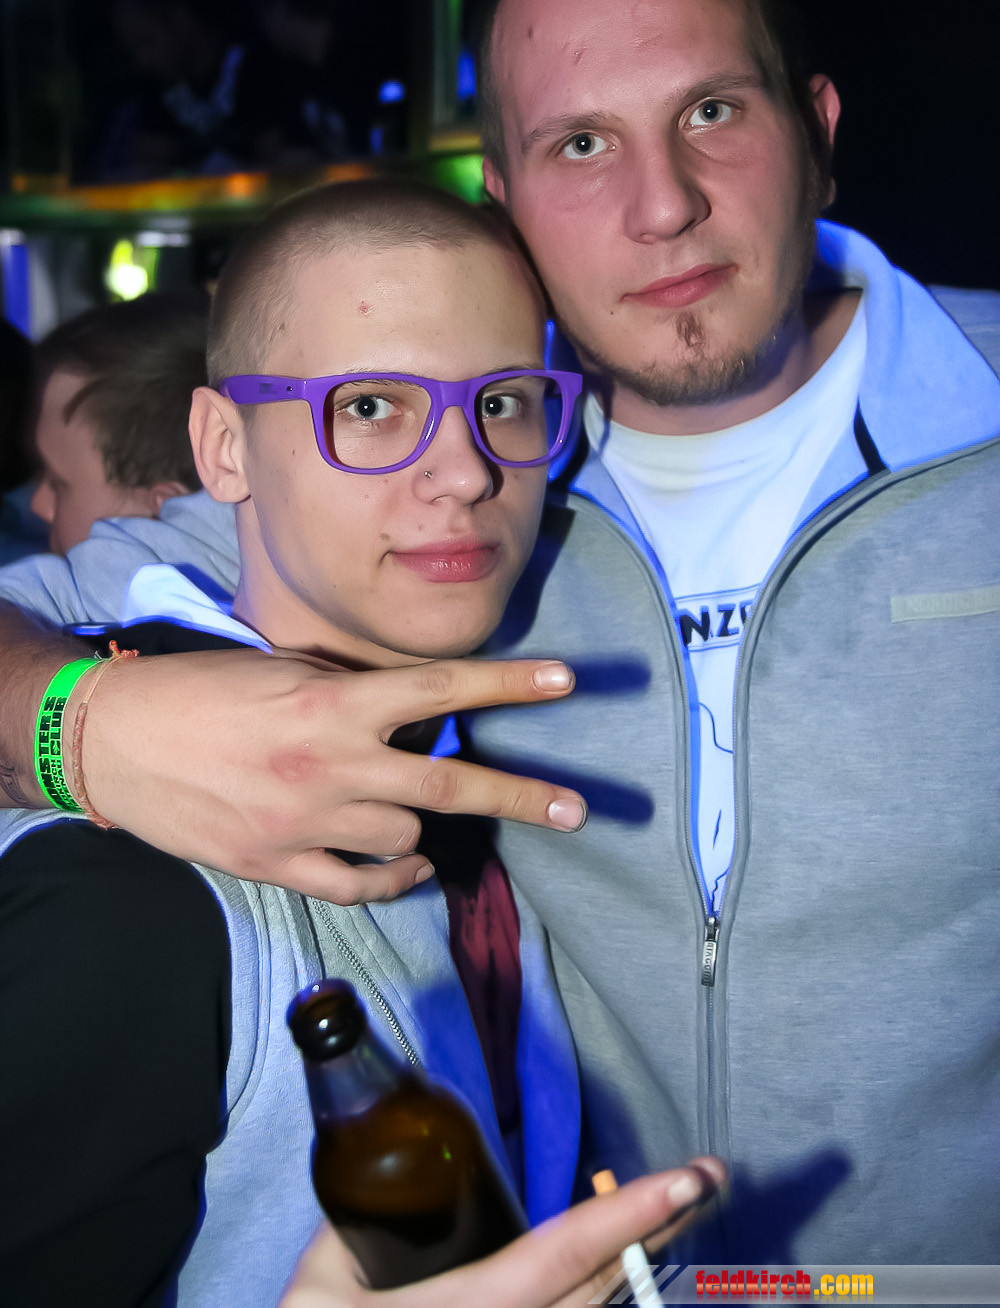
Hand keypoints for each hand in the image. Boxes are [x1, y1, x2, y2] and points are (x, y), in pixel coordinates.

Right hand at [78, 648, 585, 901]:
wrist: (118, 739)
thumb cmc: (203, 691)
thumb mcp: (286, 672)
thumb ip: (354, 694)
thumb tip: (412, 716)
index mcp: (337, 706)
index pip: (443, 689)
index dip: (509, 683)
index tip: (568, 679)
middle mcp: (333, 766)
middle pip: (449, 788)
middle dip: (520, 796)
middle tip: (578, 810)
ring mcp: (308, 822)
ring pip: (405, 840)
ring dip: (418, 825)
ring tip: (402, 806)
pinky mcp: (278, 865)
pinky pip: (359, 886)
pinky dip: (392, 880)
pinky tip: (408, 870)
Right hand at [280, 1160, 724, 1306]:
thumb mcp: (316, 1291)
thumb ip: (348, 1231)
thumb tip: (375, 1183)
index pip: (564, 1252)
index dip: (630, 1214)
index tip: (689, 1179)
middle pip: (604, 1286)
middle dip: (662, 1229)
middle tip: (707, 1178)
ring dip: (641, 1266)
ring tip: (678, 1214)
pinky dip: (603, 1297)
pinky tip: (623, 1274)